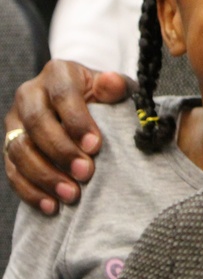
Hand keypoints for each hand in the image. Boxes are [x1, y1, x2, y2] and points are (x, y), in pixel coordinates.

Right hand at [4, 60, 133, 212]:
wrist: (83, 102)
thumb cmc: (103, 95)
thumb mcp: (113, 88)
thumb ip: (115, 87)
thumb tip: (112, 82)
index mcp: (58, 73)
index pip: (63, 95)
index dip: (77, 122)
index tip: (95, 146)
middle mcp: (29, 94)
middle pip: (36, 123)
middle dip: (61, 152)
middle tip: (85, 173)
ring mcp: (15, 120)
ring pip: (20, 149)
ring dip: (45, 175)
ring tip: (71, 194)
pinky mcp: (9, 145)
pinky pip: (12, 170)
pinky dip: (30, 190)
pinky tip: (51, 205)